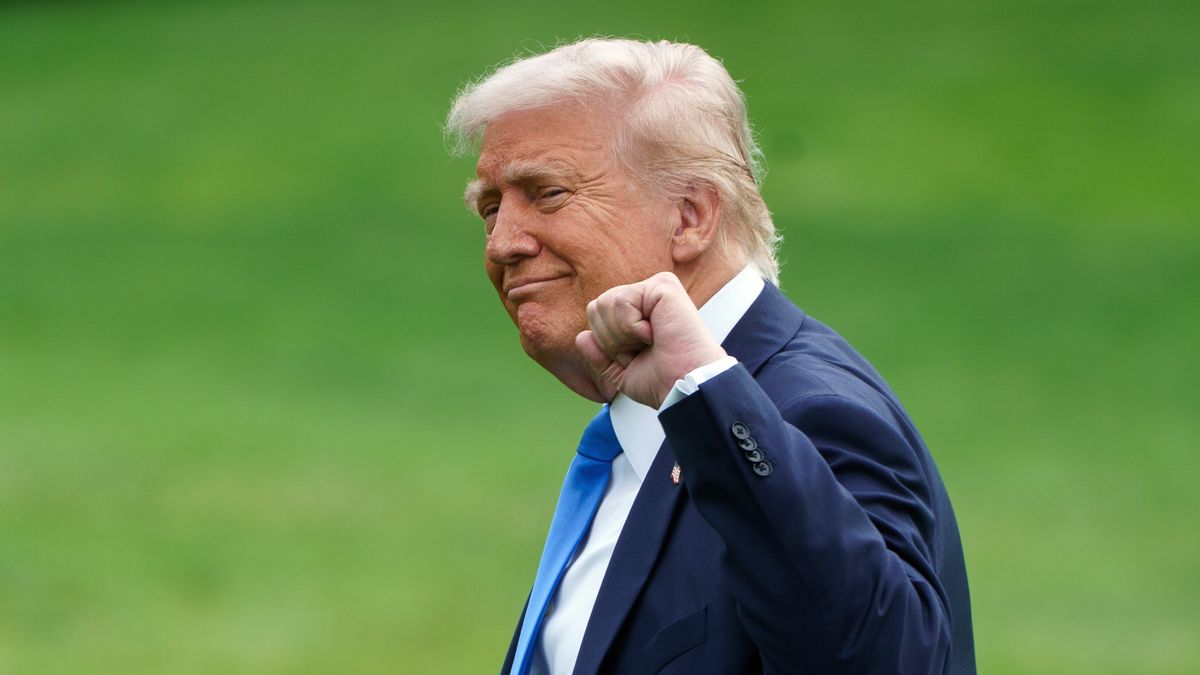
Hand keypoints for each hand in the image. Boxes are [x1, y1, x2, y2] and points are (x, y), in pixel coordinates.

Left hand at [575, 272, 727, 407]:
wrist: (683, 386)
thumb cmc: (661, 381)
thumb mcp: (620, 373)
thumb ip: (599, 355)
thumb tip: (581, 337)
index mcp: (639, 312)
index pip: (596, 314)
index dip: (607, 344)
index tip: (635, 358)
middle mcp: (647, 295)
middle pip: (596, 306)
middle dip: (611, 339)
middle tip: (641, 350)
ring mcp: (656, 288)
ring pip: (606, 302)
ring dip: (622, 335)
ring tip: (649, 342)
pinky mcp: (663, 285)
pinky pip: (621, 301)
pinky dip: (632, 327)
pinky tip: (654, 333)